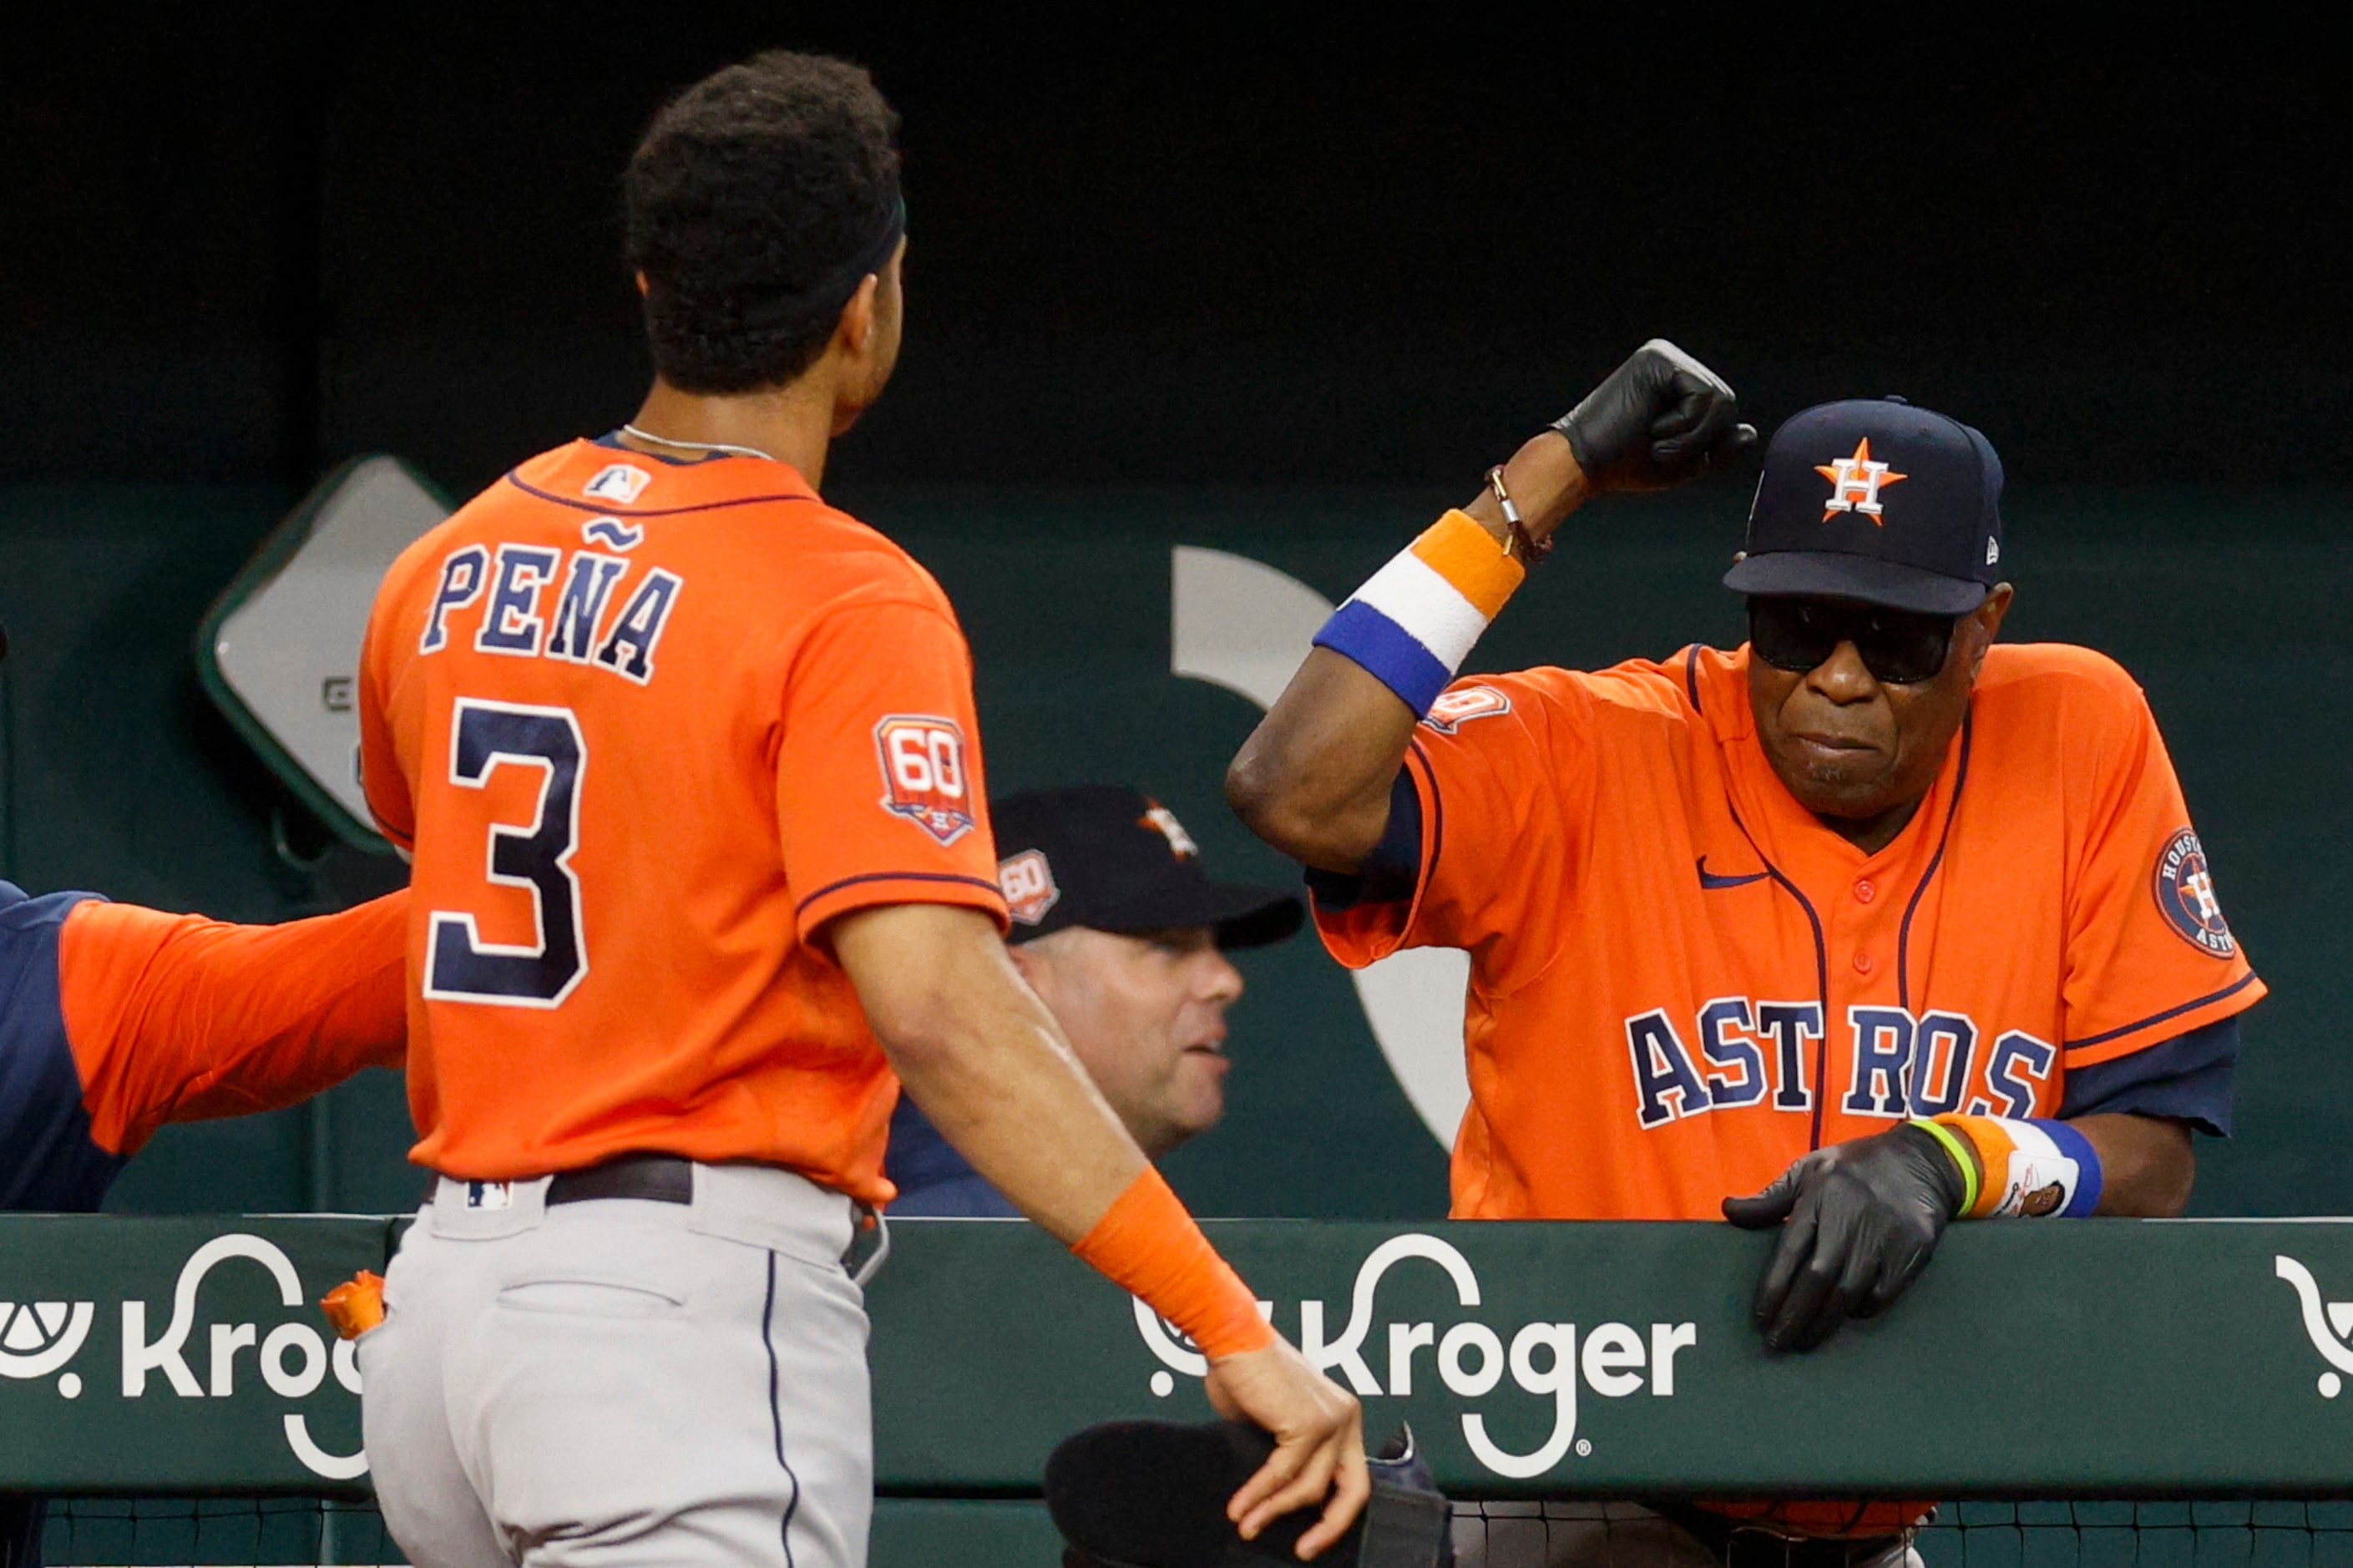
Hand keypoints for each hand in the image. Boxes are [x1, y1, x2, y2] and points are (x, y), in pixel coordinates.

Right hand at [1203, 1338, 1367, 1559]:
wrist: (1231, 1338)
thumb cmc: (1245, 1372)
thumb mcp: (1273, 1420)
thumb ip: (1284, 1452)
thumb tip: (1274, 1493)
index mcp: (1343, 1416)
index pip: (1351, 1476)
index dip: (1334, 1512)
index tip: (1310, 1536)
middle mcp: (1347, 1418)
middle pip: (1353, 1490)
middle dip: (1328, 1527)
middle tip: (1303, 1550)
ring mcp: (1332, 1420)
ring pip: (1309, 1487)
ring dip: (1273, 1511)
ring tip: (1246, 1525)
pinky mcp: (1309, 1423)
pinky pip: (1283, 1473)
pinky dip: (1259, 1494)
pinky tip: (1241, 1508)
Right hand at [1550, 339, 1756, 493]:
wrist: (1581, 465)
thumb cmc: (1624, 466)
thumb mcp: (1683, 463)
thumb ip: (1717, 449)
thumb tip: (1750, 432)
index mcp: (1677, 384)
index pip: (1721, 412)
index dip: (1703, 445)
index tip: (1660, 452)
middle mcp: (1672, 364)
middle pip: (1727, 403)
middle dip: (1700, 440)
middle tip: (1657, 449)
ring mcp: (1664, 356)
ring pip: (1721, 400)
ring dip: (1692, 437)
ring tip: (1655, 441)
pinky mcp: (1659, 358)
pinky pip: (1704, 397)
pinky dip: (1685, 427)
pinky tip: (1651, 429)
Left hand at [1722, 1123, 1967, 1352]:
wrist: (1920, 1162)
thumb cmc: (1854, 1168)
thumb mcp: (1809, 1170)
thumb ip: (1770, 1197)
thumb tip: (1729, 1211)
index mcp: (1821, 1195)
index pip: (1791, 1250)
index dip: (1774, 1288)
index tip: (1760, 1317)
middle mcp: (1852, 1217)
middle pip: (1819, 1278)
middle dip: (1795, 1315)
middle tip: (1778, 1343)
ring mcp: (1884, 1236)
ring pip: (1849, 1292)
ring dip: (1824, 1322)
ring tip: (1805, 1341)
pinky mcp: (1911, 1251)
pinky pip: (1882, 1294)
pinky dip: (1861, 1310)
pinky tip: (1844, 1317)